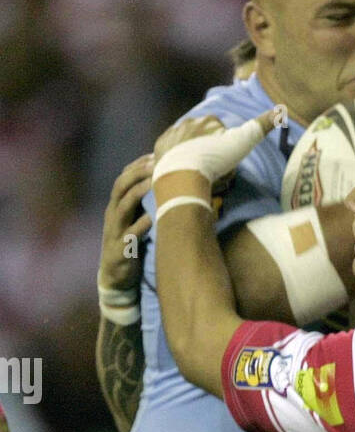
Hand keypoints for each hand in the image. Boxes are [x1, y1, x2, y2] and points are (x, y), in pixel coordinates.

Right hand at [99, 154, 153, 291]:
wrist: (115, 277)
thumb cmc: (129, 245)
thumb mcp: (133, 220)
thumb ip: (142, 204)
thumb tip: (164, 183)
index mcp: (116, 206)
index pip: (123, 178)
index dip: (137, 165)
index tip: (154, 154)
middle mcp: (113, 215)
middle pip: (120, 187)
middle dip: (136, 173)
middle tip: (155, 162)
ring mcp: (114, 232)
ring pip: (122, 207)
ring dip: (137, 193)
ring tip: (153, 183)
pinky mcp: (120, 250)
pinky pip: (129, 236)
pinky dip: (140, 226)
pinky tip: (151, 218)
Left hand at [152, 111, 276, 206]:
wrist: (185, 175)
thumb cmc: (215, 159)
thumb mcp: (243, 142)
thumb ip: (261, 125)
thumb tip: (280, 109)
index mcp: (208, 120)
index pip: (220, 128)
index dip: (225, 143)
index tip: (226, 157)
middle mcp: (188, 122)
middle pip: (201, 134)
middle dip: (206, 146)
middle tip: (212, 167)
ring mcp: (172, 135)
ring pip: (184, 142)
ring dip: (190, 152)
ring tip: (196, 171)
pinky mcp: (159, 148)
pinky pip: (168, 152)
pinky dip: (173, 159)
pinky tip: (181, 171)